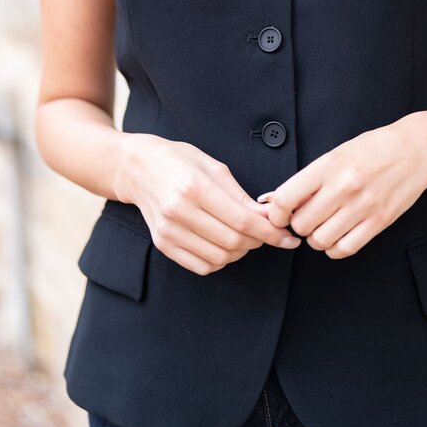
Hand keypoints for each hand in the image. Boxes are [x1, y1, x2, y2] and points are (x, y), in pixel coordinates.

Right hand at [117, 133, 301, 274]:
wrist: (138, 169)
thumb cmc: (179, 160)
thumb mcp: (213, 167)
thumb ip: (240, 195)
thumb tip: (268, 217)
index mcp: (195, 187)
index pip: (242, 220)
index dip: (270, 232)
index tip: (288, 237)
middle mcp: (179, 212)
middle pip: (233, 241)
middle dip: (258, 241)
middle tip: (266, 232)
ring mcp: (169, 231)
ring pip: (220, 257)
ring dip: (241, 252)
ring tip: (245, 236)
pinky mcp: (163, 245)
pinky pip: (201, 266)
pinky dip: (221, 260)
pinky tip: (225, 244)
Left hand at [255, 116, 426, 258]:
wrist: (416, 149)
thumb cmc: (374, 148)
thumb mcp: (336, 154)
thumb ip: (308, 178)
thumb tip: (274, 199)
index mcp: (329, 166)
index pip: (287, 198)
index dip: (276, 213)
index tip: (278, 215)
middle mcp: (344, 187)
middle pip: (302, 224)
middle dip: (298, 225)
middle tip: (305, 217)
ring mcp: (363, 206)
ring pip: (321, 241)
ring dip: (316, 237)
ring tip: (323, 225)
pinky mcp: (379, 222)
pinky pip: (345, 249)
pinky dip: (335, 248)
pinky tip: (337, 235)